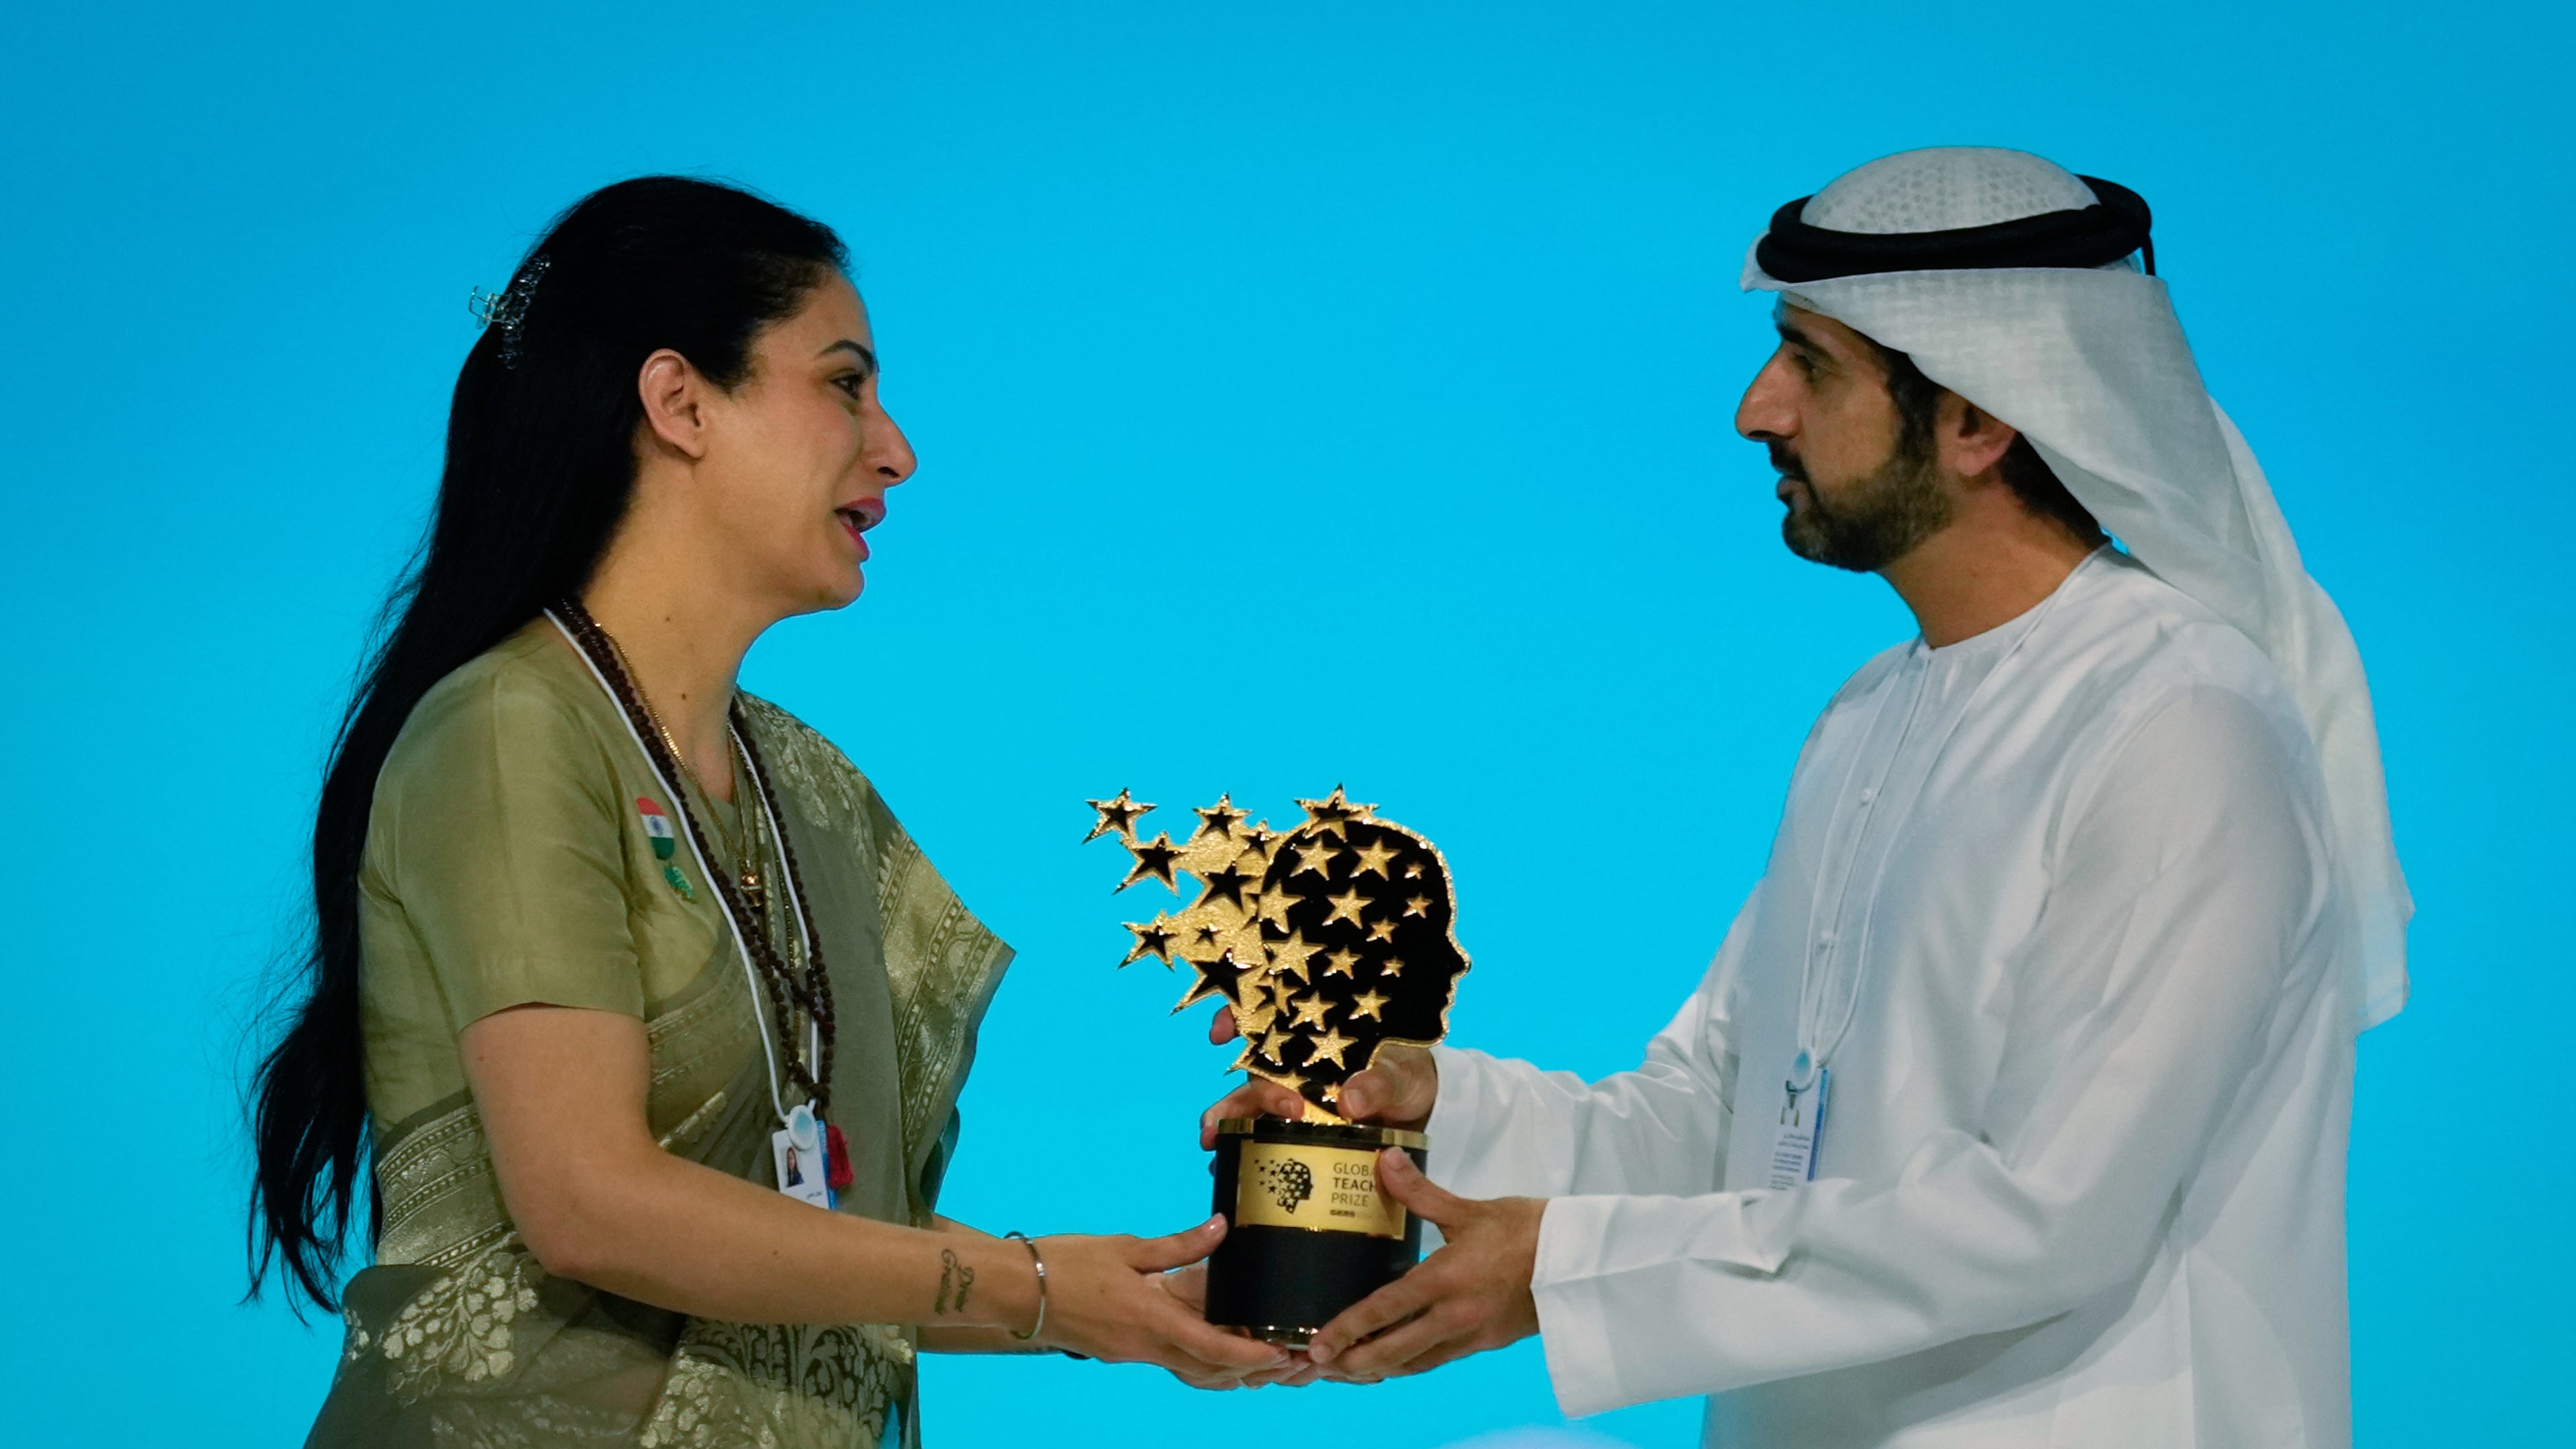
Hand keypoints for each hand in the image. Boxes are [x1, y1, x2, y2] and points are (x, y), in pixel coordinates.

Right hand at [1029, 1216, 1290, 1383]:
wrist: (1017, 1291)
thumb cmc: (1067, 1263)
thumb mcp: (1127, 1247)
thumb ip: (1178, 1244)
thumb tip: (1221, 1227)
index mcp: (1150, 1318)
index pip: (1212, 1348)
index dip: (1250, 1355)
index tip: (1280, 1353)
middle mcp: (1144, 1345)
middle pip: (1206, 1370)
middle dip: (1246, 1369)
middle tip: (1279, 1356)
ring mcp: (1130, 1353)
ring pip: (1187, 1369)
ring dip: (1221, 1367)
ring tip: (1251, 1351)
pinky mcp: (1117, 1351)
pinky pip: (1166, 1360)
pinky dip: (1194, 1357)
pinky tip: (1204, 1338)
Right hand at [1200, 1007, 1437, 1148]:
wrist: (1421, 1108)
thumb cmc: (1407, 1076)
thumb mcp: (1399, 1076)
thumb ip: (1377, 1085)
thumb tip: (1349, 1100)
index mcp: (1316, 1042)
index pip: (1270, 1020)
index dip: (1239, 1017)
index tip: (1220, 1034)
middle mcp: (1297, 1069)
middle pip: (1253, 1076)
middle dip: (1230, 1096)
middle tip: (1217, 1123)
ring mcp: (1296, 1100)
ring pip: (1250, 1107)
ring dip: (1227, 1123)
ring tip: (1211, 1142)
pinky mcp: (1301, 1131)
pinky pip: (1265, 1138)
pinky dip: (1244, 1150)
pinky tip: (1226, 1167)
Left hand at [1304, 1150, 1541, 1381]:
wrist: (1578, 1260)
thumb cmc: (1526, 1229)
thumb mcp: (1470, 1209)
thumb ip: (1420, 1191)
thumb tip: (1384, 1160)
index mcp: (1446, 1279)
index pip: (1385, 1309)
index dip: (1348, 1328)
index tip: (1319, 1344)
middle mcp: (1455, 1315)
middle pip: (1394, 1351)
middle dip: (1354, 1362)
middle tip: (1321, 1367)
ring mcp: (1472, 1334)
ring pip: (1416, 1363)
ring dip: (1380, 1368)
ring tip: (1349, 1370)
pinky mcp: (1486, 1342)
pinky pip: (1438, 1360)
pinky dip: (1411, 1364)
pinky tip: (1396, 1361)